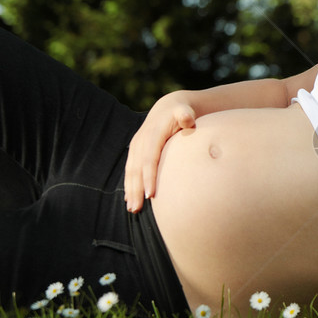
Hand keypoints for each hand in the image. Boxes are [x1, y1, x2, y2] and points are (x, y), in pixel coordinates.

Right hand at [124, 92, 196, 211]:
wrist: (167, 108)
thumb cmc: (181, 113)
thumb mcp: (184, 111)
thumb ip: (185, 115)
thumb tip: (187, 118)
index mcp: (152, 134)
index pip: (150, 159)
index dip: (149, 176)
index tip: (151, 194)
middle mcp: (140, 141)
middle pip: (137, 169)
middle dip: (136, 189)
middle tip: (137, 208)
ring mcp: (136, 147)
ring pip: (131, 172)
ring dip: (130, 190)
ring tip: (132, 209)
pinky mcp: (135, 152)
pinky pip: (131, 171)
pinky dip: (129, 186)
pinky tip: (130, 201)